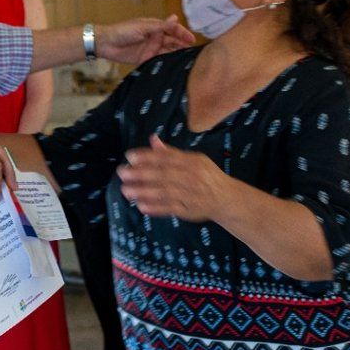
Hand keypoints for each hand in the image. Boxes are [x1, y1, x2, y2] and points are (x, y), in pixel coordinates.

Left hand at [97, 15, 195, 64]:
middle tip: (193, 52)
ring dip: (176, 54)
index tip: (192, 40)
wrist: (106, 43)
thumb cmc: (122, 31)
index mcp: (155, 27)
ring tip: (187, 60)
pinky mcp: (146, 59)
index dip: (183, 34)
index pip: (173, 29)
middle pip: (173, 42)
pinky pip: (159, 61)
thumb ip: (160, 26)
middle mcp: (155, 38)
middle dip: (183, 45)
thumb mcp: (143, 27)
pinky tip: (174, 66)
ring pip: (168, 52)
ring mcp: (151, 48)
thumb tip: (175, 18)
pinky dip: (166, 62)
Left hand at [116, 135, 230, 222]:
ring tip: (126, 190)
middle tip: (122, 173)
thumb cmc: (207, 176)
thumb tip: (152, 138)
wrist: (227, 199)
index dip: (148, 157)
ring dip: (143, 192)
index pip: (167, 158)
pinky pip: (170, 209)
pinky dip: (155, 208)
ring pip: (164, 193)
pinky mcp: (189, 211)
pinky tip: (141, 206)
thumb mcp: (194, 159)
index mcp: (192, 162)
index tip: (130, 156)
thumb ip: (171, 152)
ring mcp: (190, 195)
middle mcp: (191, 178)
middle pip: (163, 175)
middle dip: (141, 174)